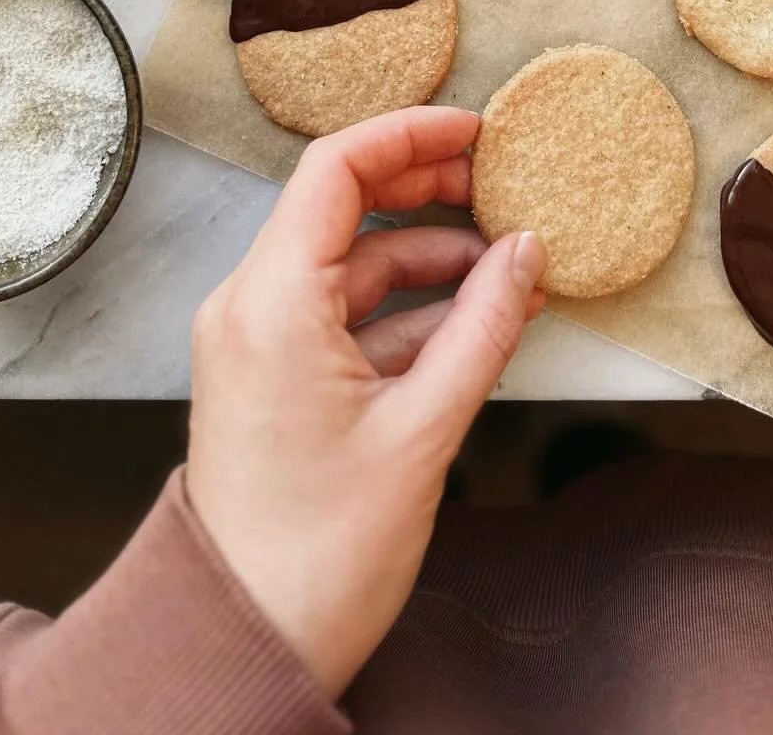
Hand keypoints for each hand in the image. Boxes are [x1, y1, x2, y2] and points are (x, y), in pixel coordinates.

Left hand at [186, 106, 545, 698]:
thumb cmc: (316, 556)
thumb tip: (527, 250)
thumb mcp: (423, 432)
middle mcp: (251, 306)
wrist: (245, 643)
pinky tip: (479, 314)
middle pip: (342, 205)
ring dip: (432, 256)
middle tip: (504, 183)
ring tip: (514, 263)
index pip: (336, 169)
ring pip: (353, 262)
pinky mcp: (277, 375)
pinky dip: (411, 306)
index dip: (410, 133)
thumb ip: (484, 328)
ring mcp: (261, 340)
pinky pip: (347, 312)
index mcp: (270, 302)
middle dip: (429, 187)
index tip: (478, 129)